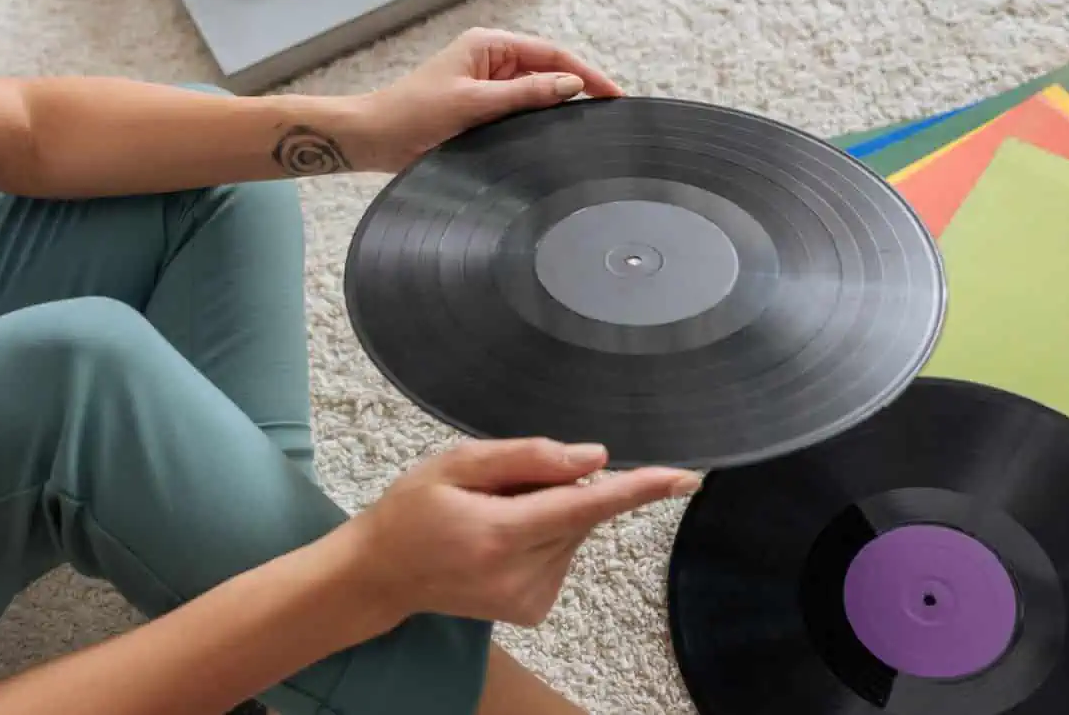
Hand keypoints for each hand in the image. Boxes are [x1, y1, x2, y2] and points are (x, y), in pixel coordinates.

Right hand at [331, 438, 698, 626]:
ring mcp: (530, 599)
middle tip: (498, 486)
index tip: (684, 478)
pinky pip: (562, 553)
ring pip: (572, 532)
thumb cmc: (412, 510)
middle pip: (577, 512)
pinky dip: (542, 536)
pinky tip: (499, 537)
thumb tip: (596, 459)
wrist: (383, 574)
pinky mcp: (534, 609)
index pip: (583, 507)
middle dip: (554, 486)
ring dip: (546, 512)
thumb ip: (527, 458)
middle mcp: (521, 575)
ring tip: (491, 514)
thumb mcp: (455, 464)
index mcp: (499, 535)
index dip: (636, 490)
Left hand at [347, 28, 624, 171]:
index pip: (551, 55)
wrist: (372, 139)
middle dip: (577, 90)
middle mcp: (490, 61)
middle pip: (547, 73)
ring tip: (588, 128)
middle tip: (609, 115)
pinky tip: (552, 138)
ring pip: (534, 95)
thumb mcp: (473, 103)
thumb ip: (524, 93)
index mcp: (489, 46)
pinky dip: (536, 123)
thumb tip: (571, 84)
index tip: (613, 94)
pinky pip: (518, 114)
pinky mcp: (480, 111)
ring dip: (556, 109)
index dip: (585, 73)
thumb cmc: (412, 115)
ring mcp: (486, 87)